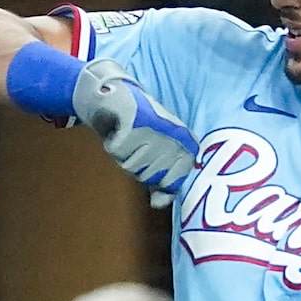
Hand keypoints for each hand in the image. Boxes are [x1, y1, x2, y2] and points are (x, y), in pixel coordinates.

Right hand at [74, 58, 196, 201]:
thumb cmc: (142, 130)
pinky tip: (120, 131)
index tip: (153, 162)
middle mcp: (173, 136)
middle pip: (150, 176)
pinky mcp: (134, 126)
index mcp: (186, 142)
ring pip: (133, 167)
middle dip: (139, 166)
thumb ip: (163, 182)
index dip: (159, 179)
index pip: (173, 181)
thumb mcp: (158, 156)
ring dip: (125, 155)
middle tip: (139, 145)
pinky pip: (119, 153)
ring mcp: (154, 132)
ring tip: (130, 138)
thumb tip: (158, 204)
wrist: (120, 96)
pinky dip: (114, 145)